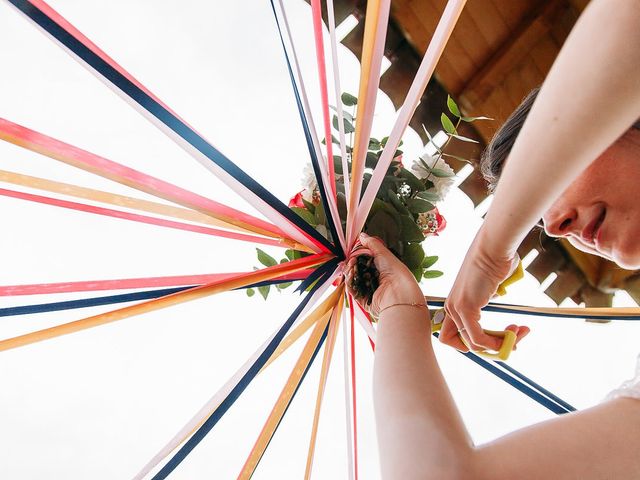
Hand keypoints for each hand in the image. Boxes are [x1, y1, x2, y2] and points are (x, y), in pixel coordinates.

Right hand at [345, 233, 423, 315]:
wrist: (398, 293)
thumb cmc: (396, 273)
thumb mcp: (384, 253)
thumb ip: (372, 244)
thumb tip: (362, 235)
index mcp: (381, 268)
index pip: (365, 261)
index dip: (357, 256)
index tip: (353, 251)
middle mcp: (375, 279)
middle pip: (357, 270)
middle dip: (352, 264)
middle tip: (351, 259)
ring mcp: (368, 289)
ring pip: (353, 280)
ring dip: (349, 272)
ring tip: (351, 266)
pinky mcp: (363, 299)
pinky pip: (353, 290)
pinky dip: (349, 282)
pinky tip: (350, 275)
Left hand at [440, 228, 529, 351]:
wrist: (493, 248)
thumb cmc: (495, 263)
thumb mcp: (488, 289)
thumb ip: (488, 305)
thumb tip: (500, 322)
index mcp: (453, 304)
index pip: (455, 337)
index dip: (476, 344)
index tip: (498, 341)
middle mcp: (451, 308)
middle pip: (466, 344)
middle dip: (493, 347)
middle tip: (515, 339)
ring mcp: (456, 309)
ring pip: (475, 344)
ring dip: (501, 344)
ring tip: (519, 331)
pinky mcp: (465, 309)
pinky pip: (478, 339)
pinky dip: (496, 342)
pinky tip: (513, 332)